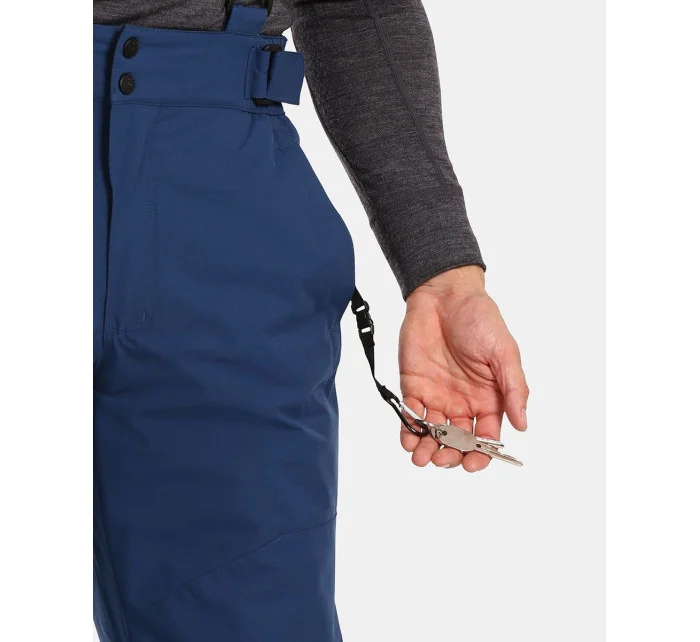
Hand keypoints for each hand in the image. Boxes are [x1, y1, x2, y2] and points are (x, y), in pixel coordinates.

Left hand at [399, 266, 528, 470]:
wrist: (444, 294)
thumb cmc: (480, 319)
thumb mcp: (504, 353)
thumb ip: (513, 388)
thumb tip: (523, 425)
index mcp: (488, 399)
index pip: (485, 438)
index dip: (480, 455)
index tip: (472, 463)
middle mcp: (462, 403)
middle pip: (456, 441)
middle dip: (450, 455)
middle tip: (442, 459)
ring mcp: (437, 396)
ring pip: (432, 434)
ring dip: (427, 449)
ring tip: (421, 457)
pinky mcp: (413, 386)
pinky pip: (411, 415)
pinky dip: (408, 429)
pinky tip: (409, 438)